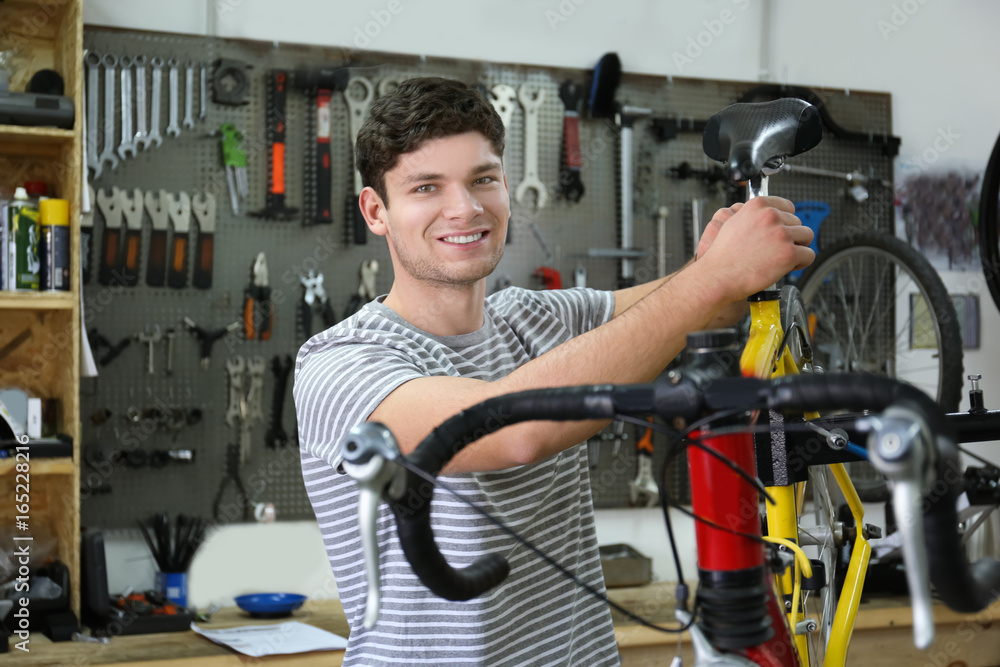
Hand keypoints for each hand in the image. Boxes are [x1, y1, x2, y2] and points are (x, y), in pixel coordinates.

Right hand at [696, 197, 813, 300]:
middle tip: (775, 251)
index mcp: (758, 205)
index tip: (779, 233)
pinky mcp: (789, 253)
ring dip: (798, 248)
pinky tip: (786, 267)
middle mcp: (771, 216)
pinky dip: (801, 263)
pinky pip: (809, 255)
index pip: (788, 207)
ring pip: (807, 236)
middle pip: (798, 223)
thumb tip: (773, 217)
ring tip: (781, 258)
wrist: (718, 275)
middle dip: (790, 237)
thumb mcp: (734, 222)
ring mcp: (781, 234)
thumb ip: (755, 216)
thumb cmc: (723, 255)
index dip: (785, 222)